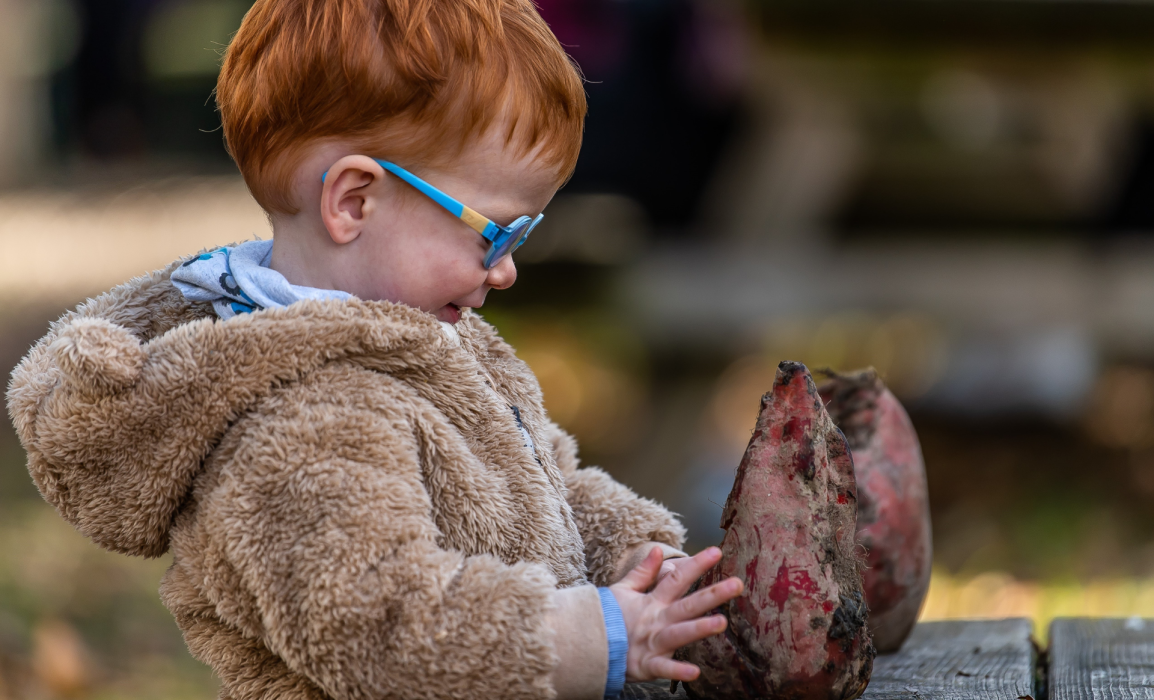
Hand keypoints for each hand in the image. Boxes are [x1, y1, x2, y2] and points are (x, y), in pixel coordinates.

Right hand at [609, 546, 742, 682]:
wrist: (585, 643)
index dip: (696, 565)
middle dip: (712, 594)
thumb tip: (658, 550)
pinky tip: (695, 672)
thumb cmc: (608, 617)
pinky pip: (663, 668)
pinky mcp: (645, 665)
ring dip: (699, 628)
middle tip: (737, 584)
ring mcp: (652, 642)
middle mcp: (656, 620)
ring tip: (721, 623)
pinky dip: (677, 671)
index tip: (717, 551)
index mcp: (652, 602)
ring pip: (679, 634)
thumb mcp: (623, 590)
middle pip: (687, 605)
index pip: (677, 579)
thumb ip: (643, 572)